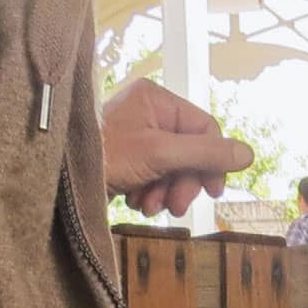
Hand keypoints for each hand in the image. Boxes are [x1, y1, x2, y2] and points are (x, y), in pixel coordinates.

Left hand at [101, 78, 253, 218]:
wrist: (59, 178)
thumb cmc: (105, 156)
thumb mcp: (161, 154)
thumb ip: (206, 153)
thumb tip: (248, 154)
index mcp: (158, 99)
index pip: (205, 130)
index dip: (212, 164)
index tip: (210, 193)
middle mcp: (149, 112)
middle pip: (190, 152)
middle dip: (183, 183)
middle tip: (174, 208)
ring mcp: (137, 135)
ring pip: (173, 168)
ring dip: (166, 192)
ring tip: (148, 206)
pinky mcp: (127, 157)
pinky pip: (154, 176)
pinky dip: (151, 193)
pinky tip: (136, 202)